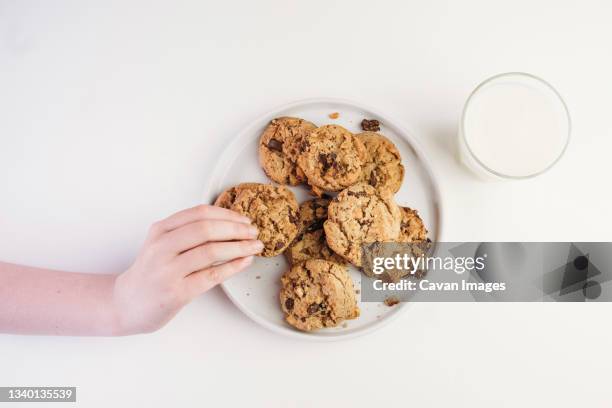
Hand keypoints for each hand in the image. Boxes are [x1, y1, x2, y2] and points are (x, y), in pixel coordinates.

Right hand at [113, 205, 261, 334]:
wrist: (124, 305)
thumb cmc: (150, 273)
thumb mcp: (161, 244)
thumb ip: (187, 232)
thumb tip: (230, 223)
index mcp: (160, 230)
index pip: (199, 213)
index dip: (227, 214)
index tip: (244, 219)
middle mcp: (162, 247)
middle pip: (206, 229)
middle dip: (236, 229)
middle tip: (254, 232)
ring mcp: (168, 270)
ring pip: (211, 251)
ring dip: (239, 247)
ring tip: (255, 247)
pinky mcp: (176, 292)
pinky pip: (211, 276)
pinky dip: (233, 267)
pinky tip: (245, 262)